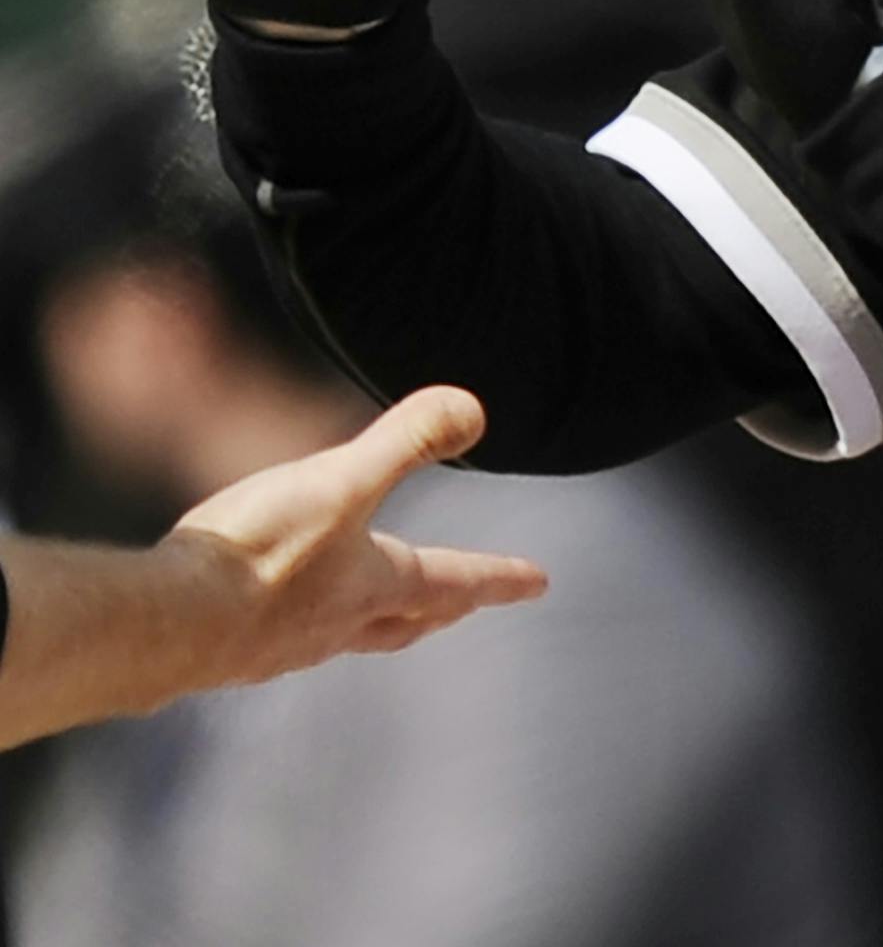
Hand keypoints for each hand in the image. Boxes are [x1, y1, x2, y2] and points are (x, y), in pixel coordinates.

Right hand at [166, 387, 547, 687]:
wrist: (163, 626)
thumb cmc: (257, 553)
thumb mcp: (340, 480)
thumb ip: (406, 441)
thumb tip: (475, 410)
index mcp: (373, 583)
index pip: (453, 580)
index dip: (499, 575)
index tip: (539, 581)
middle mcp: (336, 623)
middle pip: (405, 620)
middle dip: (441, 608)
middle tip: (465, 607)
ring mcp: (281, 645)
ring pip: (347, 635)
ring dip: (375, 620)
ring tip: (378, 611)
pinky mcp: (229, 651)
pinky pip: (283, 641)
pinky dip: (302, 627)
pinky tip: (279, 621)